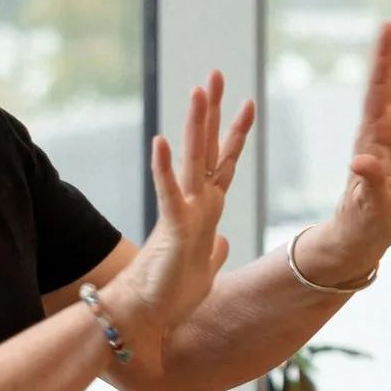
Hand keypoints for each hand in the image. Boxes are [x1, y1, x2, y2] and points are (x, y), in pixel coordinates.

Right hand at [112, 70, 255, 341]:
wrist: (143, 317)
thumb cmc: (169, 296)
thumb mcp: (204, 270)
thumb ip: (214, 251)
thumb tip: (224, 242)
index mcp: (204, 211)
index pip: (223, 163)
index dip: (235, 133)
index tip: (247, 102)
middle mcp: (193, 204)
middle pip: (206, 148)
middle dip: (212, 110)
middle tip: (215, 72)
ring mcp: (182, 214)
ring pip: (191, 161)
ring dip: (194, 125)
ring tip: (196, 90)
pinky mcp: (173, 231)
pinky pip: (169, 195)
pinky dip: (164, 170)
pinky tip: (160, 142)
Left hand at [296, 2, 390, 287]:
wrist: (361, 237)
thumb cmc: (364, 226)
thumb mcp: (368, 209)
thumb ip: (369, 185)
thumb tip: (362, 160)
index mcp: (375, 139)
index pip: (380, 90)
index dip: (385, 59)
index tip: (389, 27)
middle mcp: (382, 130)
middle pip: (390, 77)